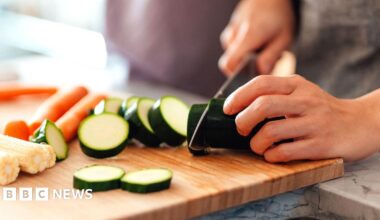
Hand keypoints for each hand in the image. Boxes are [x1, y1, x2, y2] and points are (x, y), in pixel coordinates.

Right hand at [219, 0, 294, 74]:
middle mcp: (234, 34)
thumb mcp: (283, 38)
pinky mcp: (231, 30)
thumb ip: (270, 57)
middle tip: (261, 61)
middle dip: (244, 66)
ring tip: (261, 50)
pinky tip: (256, 44)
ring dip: (245, 57)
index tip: (248, 76)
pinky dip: (244, 49)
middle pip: (230, 61)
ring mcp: (231, 31)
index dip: (235, 74)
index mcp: (248, 36)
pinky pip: (234, 46)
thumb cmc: (279, 15)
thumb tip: (259, 73)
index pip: (229, 63)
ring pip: (232, 54)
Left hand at [223, 74, 379, 161]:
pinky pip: (285, 151)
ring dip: (256, 143)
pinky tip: (271, 154)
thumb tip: (238, 106)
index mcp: (297, 85)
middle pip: (263, 106)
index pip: (261, 83)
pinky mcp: (321, 145)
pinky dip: (271, 155)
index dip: (238, 96)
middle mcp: (306, 101)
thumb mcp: (301, 93)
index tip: (227, 109)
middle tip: (241, 129)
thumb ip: (275, 94)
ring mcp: (314, 123)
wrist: (360, 123)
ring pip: (271, 131)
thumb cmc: (321, 110)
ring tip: (257, 145)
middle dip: (243, 120)